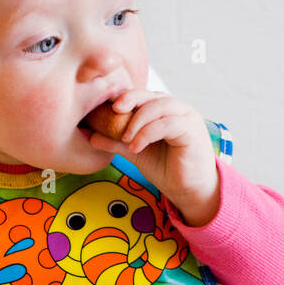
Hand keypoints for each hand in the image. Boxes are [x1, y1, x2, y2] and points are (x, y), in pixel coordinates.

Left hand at [86, 90, 221, 225]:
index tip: (104, 106)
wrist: (188, 189)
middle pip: (149, 95)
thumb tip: (91, 136)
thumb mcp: (135, 153)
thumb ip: (116, 142)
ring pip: (158, 106)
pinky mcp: (192, 129)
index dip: (123, 97)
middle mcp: (175, 108)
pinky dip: (148, 133)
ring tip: (126, 139)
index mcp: (162, 109)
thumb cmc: (166, 168)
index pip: (140, 95)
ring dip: (138, 121)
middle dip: (129, 100)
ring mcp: (186, 116)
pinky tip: (136, 146)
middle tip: (113, 111)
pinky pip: (167, 124)